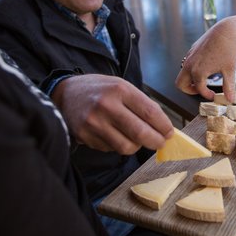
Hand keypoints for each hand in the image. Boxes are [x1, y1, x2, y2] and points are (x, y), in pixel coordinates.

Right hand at [51, 74, 173, 153]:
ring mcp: (94, 123)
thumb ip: (142, 104)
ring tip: (136, 138)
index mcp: (120, 89)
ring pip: (127, 147)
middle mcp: (106, 106)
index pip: (150, 112)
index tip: (169, 132)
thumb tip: (164, 127)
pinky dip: (118, 145)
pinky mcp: (85, 137)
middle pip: (140, 133)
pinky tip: (114, 135)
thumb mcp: (122, 86)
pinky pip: (111, 149)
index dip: (164, 126)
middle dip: (156, 141)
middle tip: (161, 142)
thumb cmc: (100, 90)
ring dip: (137, 146)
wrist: (66, 93)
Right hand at [175, 15, 235, 101]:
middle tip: (201, 90)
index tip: (214, 96)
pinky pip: (187, 64)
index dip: (207, 95)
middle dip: (189, 90)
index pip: (199, 90)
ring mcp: (189, 57)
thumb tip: (230, 100)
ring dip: (190, 80)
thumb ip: (228, 87)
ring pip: (182, 74)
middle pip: (180, 84)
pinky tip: (205, 68)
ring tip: (204, 80)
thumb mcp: (229, 70)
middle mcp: (190, 64)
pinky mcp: (191, 51)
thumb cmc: (228, 49)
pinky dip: (192, 70)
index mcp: (198, 71)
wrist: (226, 30)